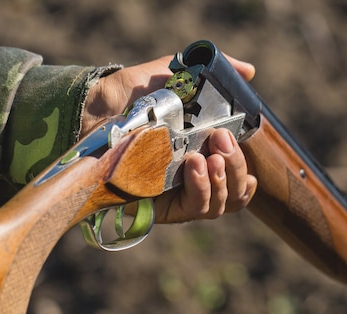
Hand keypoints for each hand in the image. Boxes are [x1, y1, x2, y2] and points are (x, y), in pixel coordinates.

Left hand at [82, 54, 257, 223]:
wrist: (96, 107)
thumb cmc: (133, 95)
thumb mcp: (174, 77)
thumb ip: (211, 75)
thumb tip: (249, 71)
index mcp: (202, 156)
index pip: (237, 178)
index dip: (244, 169)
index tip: (236, 140)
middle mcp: (193, 182)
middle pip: (233, 194)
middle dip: (235, 167)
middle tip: (221, 140)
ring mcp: (177, 196)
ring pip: (218, 206)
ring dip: (222, 180)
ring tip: (209, 156)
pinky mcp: (161, 207)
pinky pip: (194, 209)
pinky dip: (201, 188)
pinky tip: (195, 164)